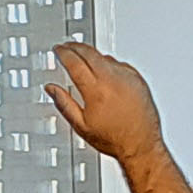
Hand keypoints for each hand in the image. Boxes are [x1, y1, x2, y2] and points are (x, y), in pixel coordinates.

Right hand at [42, 41, 165, 165]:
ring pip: (105, 57)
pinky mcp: (138, 80)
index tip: (58, 50)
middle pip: (90, 53)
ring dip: (92, 54)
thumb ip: (64, 104)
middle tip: (67, 46)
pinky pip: (120, 64)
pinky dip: (109, 63)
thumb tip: (51, 89)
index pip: (75, 62)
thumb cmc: (115, 140)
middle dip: (76, 47)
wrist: (141, 146)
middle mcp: (112, 80)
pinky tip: (104, 69)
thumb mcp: (81, 126)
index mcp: (96, 91)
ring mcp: (127, 78)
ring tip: (83, 57)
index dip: (63, 53)